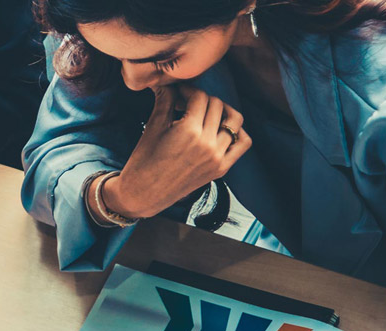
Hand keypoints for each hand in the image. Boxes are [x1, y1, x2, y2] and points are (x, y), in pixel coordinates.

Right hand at [106, 85, 252, 219]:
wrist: (143, 193)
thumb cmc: (143, 161)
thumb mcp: (152, 127)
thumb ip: (164, 101)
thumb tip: (166, 82)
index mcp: (188, 132)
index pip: (199, 97)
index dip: (188, 90)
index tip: (178, 93)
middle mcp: (207, 144)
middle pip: (216, 105)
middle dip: (201, 99)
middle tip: (186, 103)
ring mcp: (217, 157)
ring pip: (234, 120)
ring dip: (222, 110)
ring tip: (207, 113)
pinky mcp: (221, 168)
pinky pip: (242, 143)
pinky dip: (237, 131)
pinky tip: (222, 128)